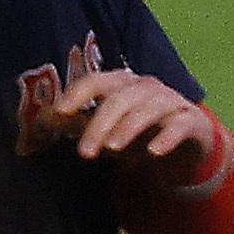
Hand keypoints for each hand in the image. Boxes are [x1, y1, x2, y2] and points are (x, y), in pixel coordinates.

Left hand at [36, 68, 217, 165]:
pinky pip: (180, 126)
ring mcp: (171, 102)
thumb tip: (41, 120)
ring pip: (149, 109)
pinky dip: (168, 137)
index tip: (59, 112)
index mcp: (122, 85)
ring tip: (112, 149)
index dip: (78, 93)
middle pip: (121, 98)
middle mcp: (147, 88)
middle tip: (84, 152)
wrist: (186, 142)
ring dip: (129, 128)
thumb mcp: (105, 128)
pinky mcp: (191, 122)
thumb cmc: (138, 131)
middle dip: (100, 124)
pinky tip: (154, 152)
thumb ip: (75, 123)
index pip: (98, 80)